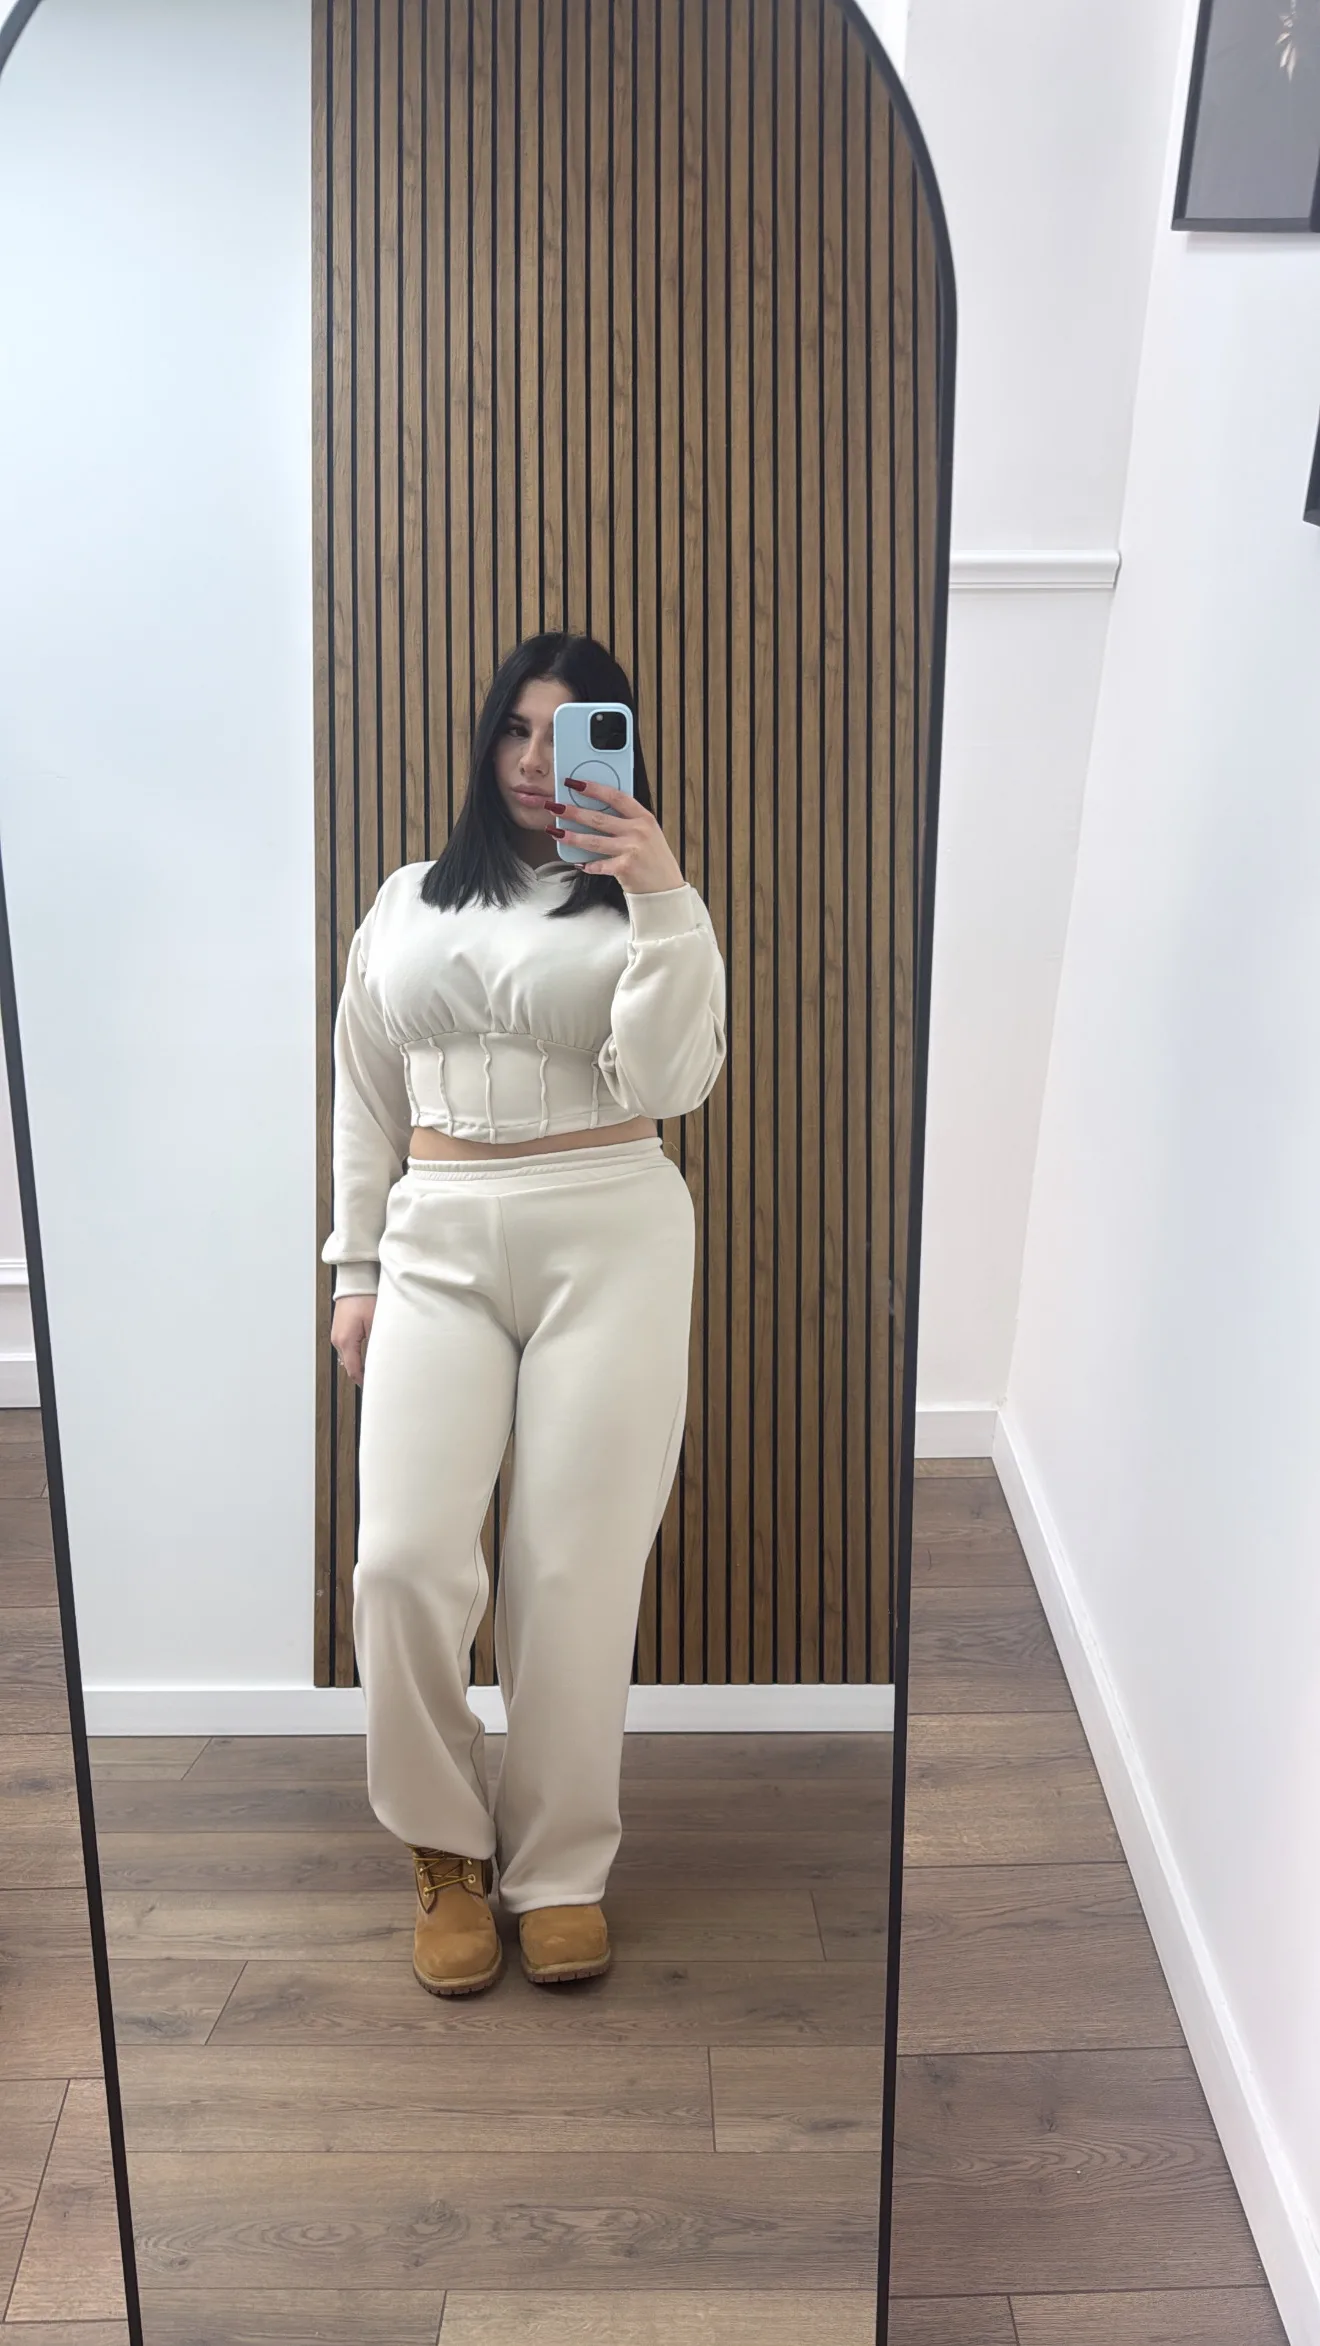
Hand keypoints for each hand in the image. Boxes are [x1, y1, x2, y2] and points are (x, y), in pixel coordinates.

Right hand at [331, 1294, 375, 1385]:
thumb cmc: (365, 1298)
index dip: (363, 1381)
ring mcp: (337, 1335)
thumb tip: (381, 1360)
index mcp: (346, 1341)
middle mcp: (338, 1340)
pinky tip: (366, 1354)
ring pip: (348, 1357)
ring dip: (359, 1363)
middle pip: (349, 1365)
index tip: (373, 1388)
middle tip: (377, 1380)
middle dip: (362, 1374)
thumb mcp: (376, 1323)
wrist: (355, 1282)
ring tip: (373, 1368)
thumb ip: (377, 1344)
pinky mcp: (339, 1329)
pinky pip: (346, 1347)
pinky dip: (355, 1354)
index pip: (354, 1370)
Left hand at [540, 779, 686, 892]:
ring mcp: (631, 849)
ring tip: (555, 832)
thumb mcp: (647, 833)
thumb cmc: (654, 859)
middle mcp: (638, 831)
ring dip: (572, 837)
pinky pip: (599, 865)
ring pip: (594, 841)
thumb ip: (627, 821)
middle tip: (555, 807)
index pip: (615, 796)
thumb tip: (595, 811)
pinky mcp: (625, 868)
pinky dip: (587, 864)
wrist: (665, 888)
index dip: (593, 788)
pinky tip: (577, 862)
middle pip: (599, 818)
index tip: (575, 783)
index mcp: (644, 817)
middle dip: (573, 812)